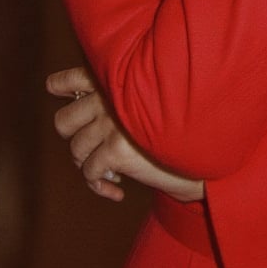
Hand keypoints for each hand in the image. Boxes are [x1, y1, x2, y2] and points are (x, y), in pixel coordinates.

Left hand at [46, 67, 203, 202]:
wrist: (206, 148)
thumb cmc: (181, 121)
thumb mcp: (149, 97)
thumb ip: (121, 95)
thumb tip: (85, 107)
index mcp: (116, 77)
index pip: (71, 78)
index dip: (61, 87)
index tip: (65, 96)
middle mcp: (109, 96)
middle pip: (63, 121)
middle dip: (74, 137)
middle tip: (93, 145)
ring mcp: (111, 122)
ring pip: (75, 150)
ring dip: (89, 164)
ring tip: (109, 168)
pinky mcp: (117, 149)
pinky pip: (90, 173)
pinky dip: (100, 185)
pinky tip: (117, 189)